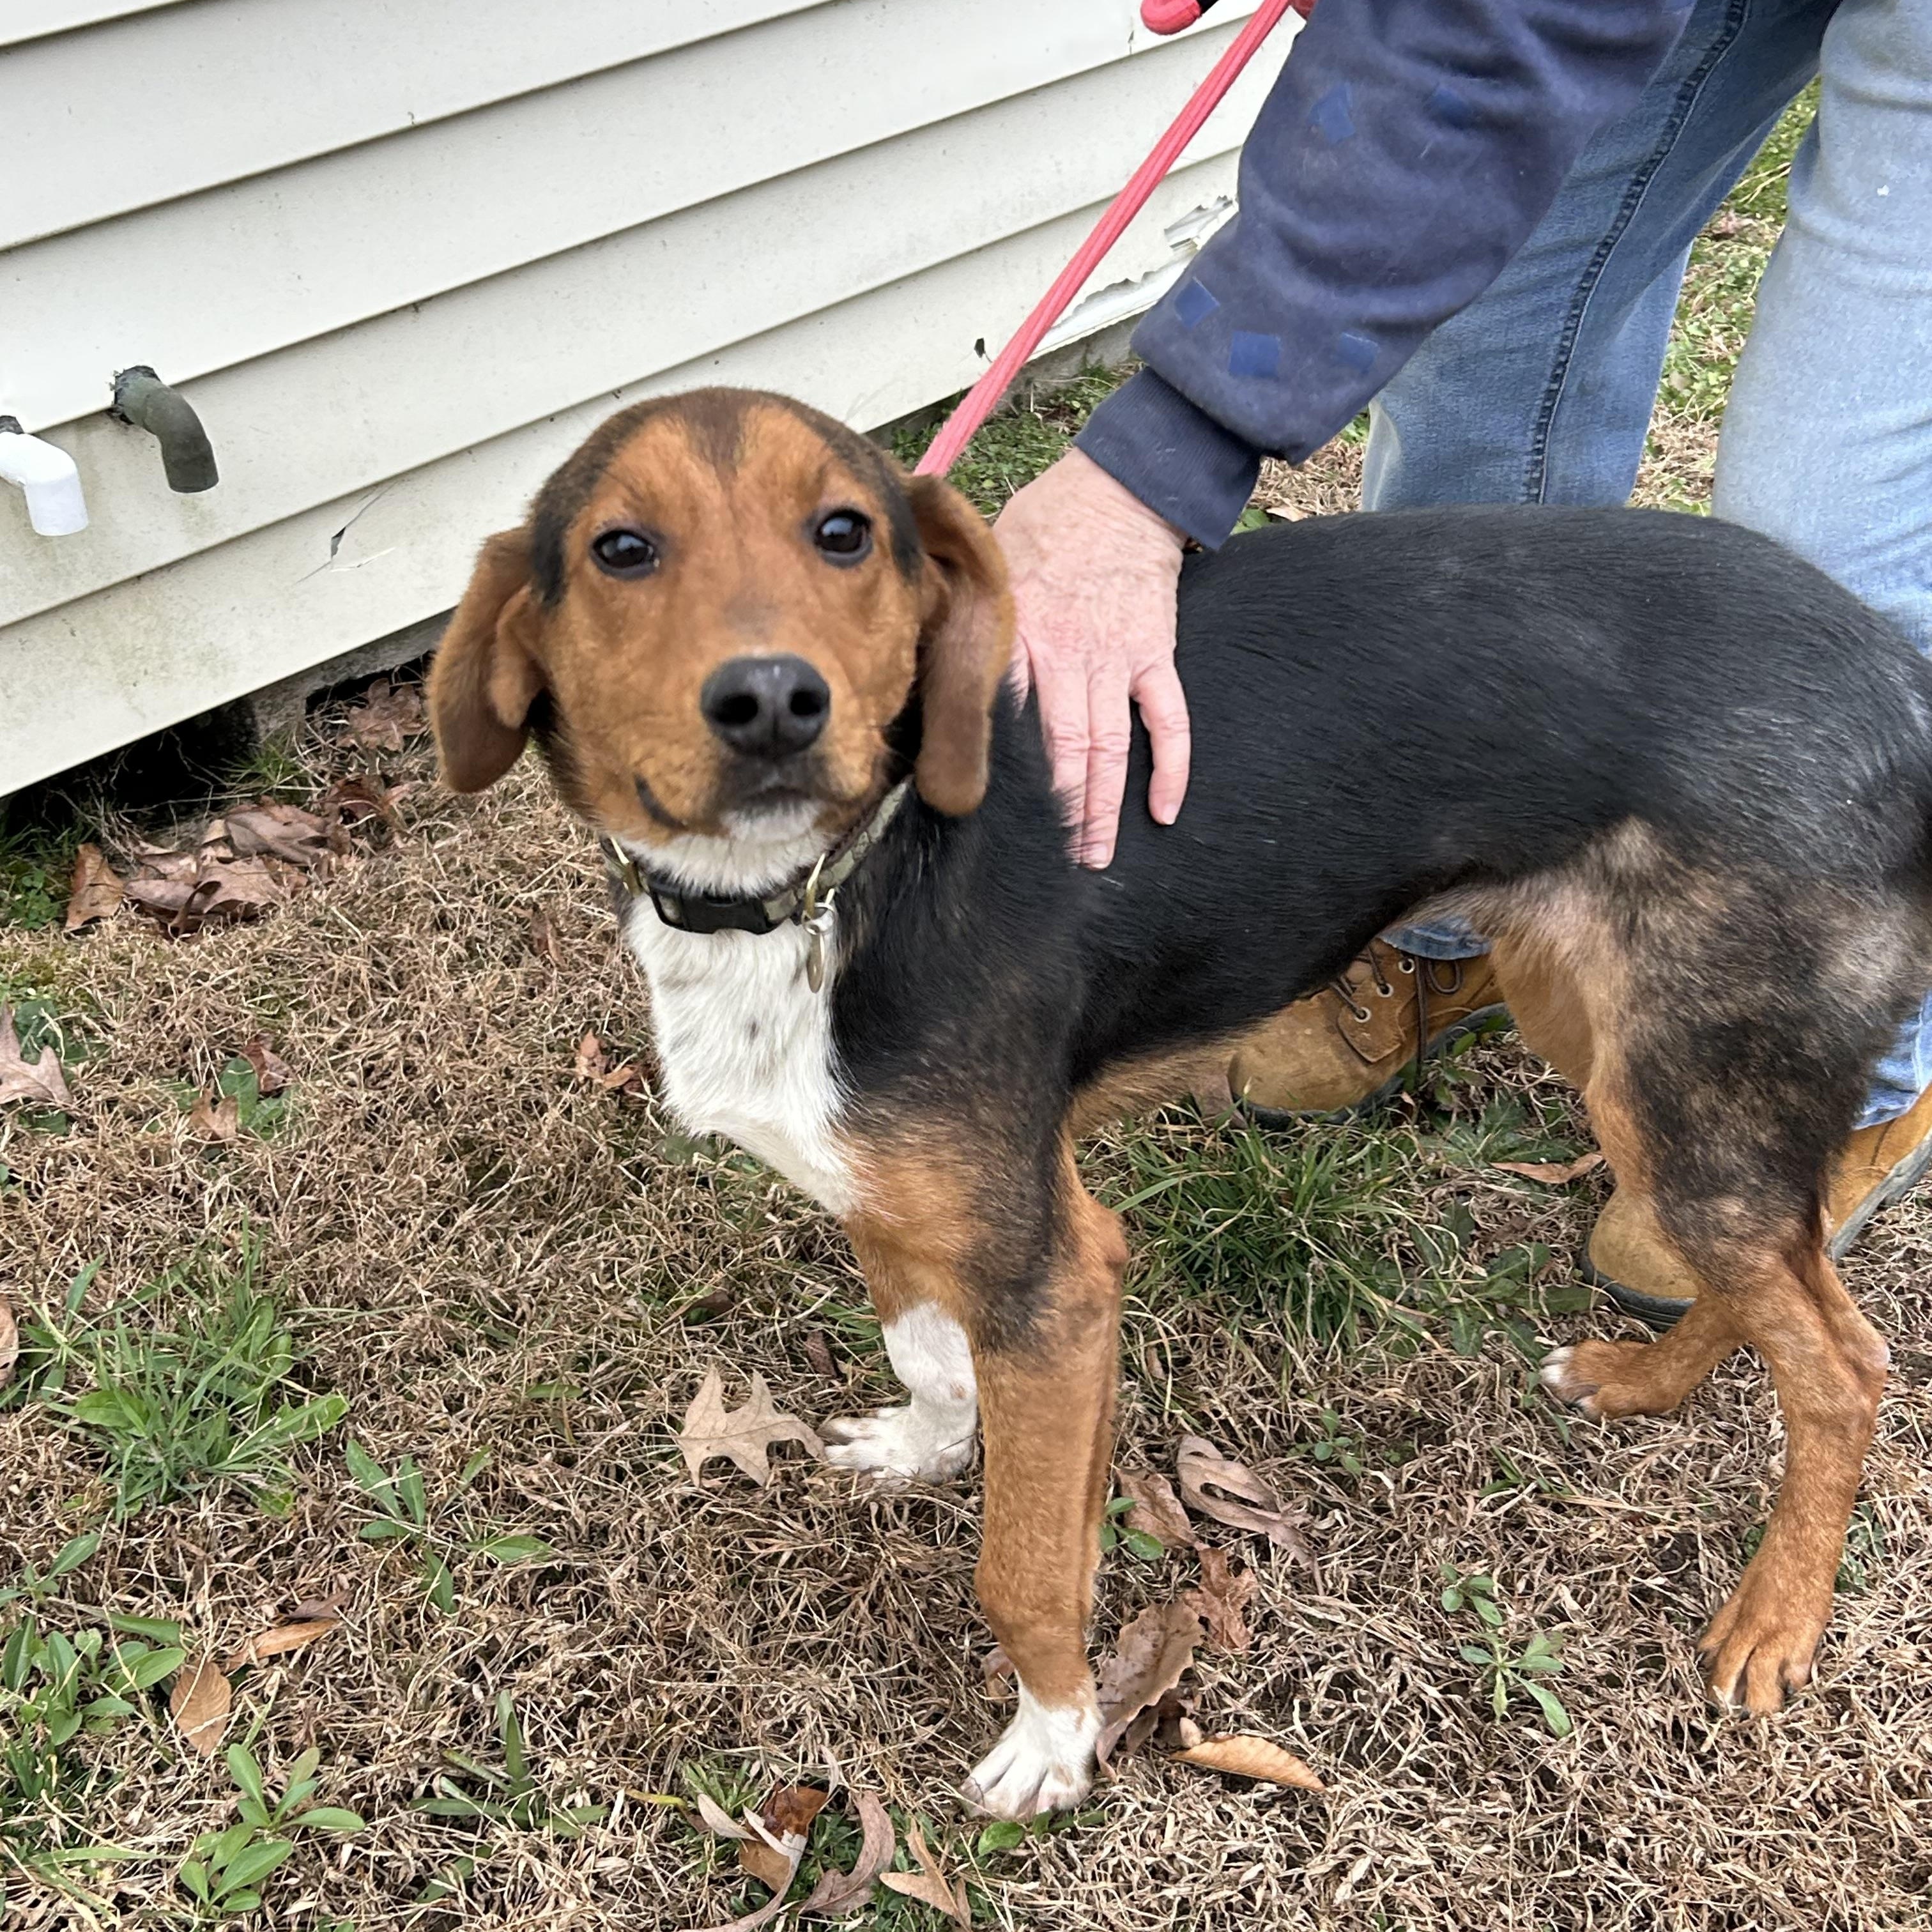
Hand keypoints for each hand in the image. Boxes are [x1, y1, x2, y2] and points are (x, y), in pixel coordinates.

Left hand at [994, 449, 1188, 867]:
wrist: (1122, 489)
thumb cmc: (1045, 524)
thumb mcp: (989, 562)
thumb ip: (961, 614)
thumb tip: (918, 658)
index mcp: (1022, 635)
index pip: (1004, 713)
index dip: (995, 768)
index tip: (978, 816)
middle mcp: (1070, 655)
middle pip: (1062, 748)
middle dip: (1058, 811)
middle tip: (1051, 864)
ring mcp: (1117, 658)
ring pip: (1110, 745)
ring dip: (1104, 806)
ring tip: (1098, 856)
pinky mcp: (1154, 655)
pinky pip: (1168, 718)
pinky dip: (1172, 766)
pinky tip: (1166, 811)